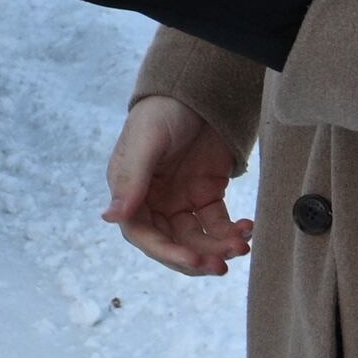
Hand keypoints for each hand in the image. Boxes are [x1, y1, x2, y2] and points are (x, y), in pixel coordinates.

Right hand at [105, 94, 252, 276]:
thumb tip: (110, 218)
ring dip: (218, 248)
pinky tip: (247, 229)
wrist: (198, 91)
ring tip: (241, 246)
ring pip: (197, 239)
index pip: (143, 233)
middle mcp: (153, 203)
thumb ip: (131, 180)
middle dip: (195, 258)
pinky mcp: (206, 196)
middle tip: (220, 266)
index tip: (192, 259)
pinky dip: (232, 232)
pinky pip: (218, 224)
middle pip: (172, 243)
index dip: (166, 252)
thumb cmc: (162, 112)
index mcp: (131, 192)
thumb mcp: (146, 142)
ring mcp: (180, 201)